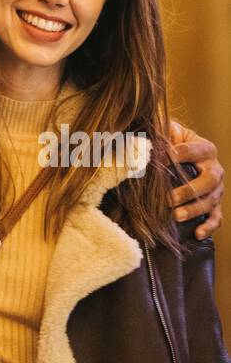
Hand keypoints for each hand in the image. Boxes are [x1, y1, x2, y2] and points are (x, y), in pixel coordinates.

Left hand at [167, 120, 223, 238]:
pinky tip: (196, 233)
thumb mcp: (169, 132)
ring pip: (211, 200)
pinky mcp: (215, 204)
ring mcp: (217, 188)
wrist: (185, 156)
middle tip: (168, 199)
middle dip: (188, 190)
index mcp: (204, 148)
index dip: (177, 154)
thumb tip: (144, 130)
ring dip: (194, 210)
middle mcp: (215, 168)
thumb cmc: (173, 143)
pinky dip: (208, 226)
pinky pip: (217, 217)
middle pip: (208, 180)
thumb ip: (161, 129)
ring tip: (175, 216)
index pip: (192, 150)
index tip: (161, 160)